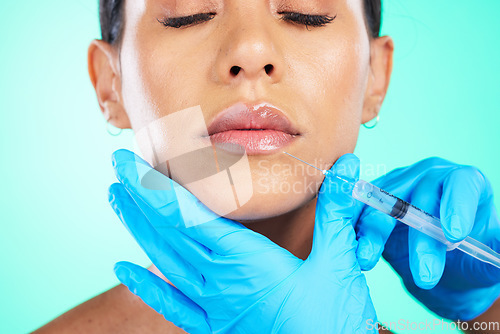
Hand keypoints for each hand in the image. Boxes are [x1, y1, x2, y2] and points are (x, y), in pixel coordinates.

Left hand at [108, 149, 376, 332]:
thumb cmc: (334, 319)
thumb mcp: (338, 261)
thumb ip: (335, 210)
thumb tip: (347, 164)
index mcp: (246, 261)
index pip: (187, 217)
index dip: (155, 187)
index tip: (130, 161)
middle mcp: (221, 282)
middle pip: (168, 233)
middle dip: (139, 196)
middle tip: (117, 165)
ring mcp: (214, 307)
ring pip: (165, 262)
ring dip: (138, 228)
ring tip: (116, 198)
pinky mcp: (216, 327)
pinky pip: (173, 306)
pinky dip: (146, 287)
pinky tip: (121, 271)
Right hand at [354, 157, 499, 320]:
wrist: (437, 270)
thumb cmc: (467, 261)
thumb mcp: (488, 261)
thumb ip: (496, 254)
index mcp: (465, 183)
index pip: (461, 184)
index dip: (456, 205)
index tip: (455, 236)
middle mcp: (430, 177)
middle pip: (420, 196)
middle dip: (420, 238)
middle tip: (426, 276)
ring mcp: (399, 185)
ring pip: (383, 202)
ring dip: (374, 231)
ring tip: (368, 260)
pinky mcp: (374, 200)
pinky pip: (360, 209)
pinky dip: (354, 228)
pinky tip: (351, 248)